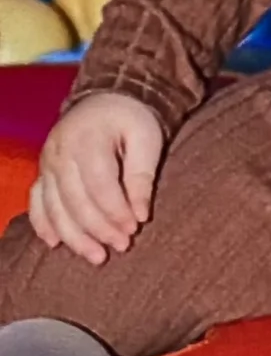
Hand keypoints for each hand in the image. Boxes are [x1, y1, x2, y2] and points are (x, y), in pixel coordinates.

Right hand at [29, 93, 164, 265]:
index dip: (115, 211)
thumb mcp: (147, 138)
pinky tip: (55, 244)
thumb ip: (143, 176)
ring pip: (54, 208)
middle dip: (98, 229)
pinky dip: (44, 225)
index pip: (99, 184)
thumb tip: (140, 215)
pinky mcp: (43, 171)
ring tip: (97, 257)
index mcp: (88, 138)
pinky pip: (37, 203)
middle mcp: (60, 151)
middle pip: (75, 200)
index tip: (134, 228)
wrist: (107, 98)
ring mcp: (47, 162)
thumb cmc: (131, 119)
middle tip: (122, 246)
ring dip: (74, 237)